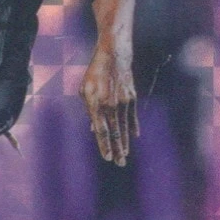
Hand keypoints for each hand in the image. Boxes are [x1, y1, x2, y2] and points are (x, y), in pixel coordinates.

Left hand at [81, 46, 138, 166]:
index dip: (104, 145)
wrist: (114, 56)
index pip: (101, 130)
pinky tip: (134, 137)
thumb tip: (92, 129)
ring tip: (125, 155)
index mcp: (96, 103)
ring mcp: (123, 102)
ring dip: (125, 142)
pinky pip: (132, 116)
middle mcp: (110, 105)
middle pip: (115, 132)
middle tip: (119, 164)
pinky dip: (133, 127)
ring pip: (124, 127)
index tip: (106, 158)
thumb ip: (88, 111)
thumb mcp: (84, 90)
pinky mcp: (132, 98)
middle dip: (117, 150)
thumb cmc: (94, 74)